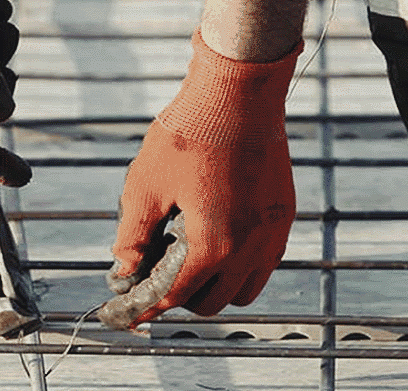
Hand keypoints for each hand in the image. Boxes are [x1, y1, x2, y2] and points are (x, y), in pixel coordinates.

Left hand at [99, 31, 296, 328]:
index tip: (125, 311)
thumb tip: (124, 269)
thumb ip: (133, 236)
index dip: (145, 305)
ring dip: (214, 285)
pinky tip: (212, 237)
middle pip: (212, 301)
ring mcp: (272, 233)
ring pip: (244, 288)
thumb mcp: (145, 186)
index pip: (176, 295)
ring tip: (184, 257)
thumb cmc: (188, 135)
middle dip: (178, 296)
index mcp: (214, 246)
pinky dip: (239, 264)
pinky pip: (264, 261)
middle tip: (152, 274)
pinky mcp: (283, 215)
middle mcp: (250, 248)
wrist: (237, 95)